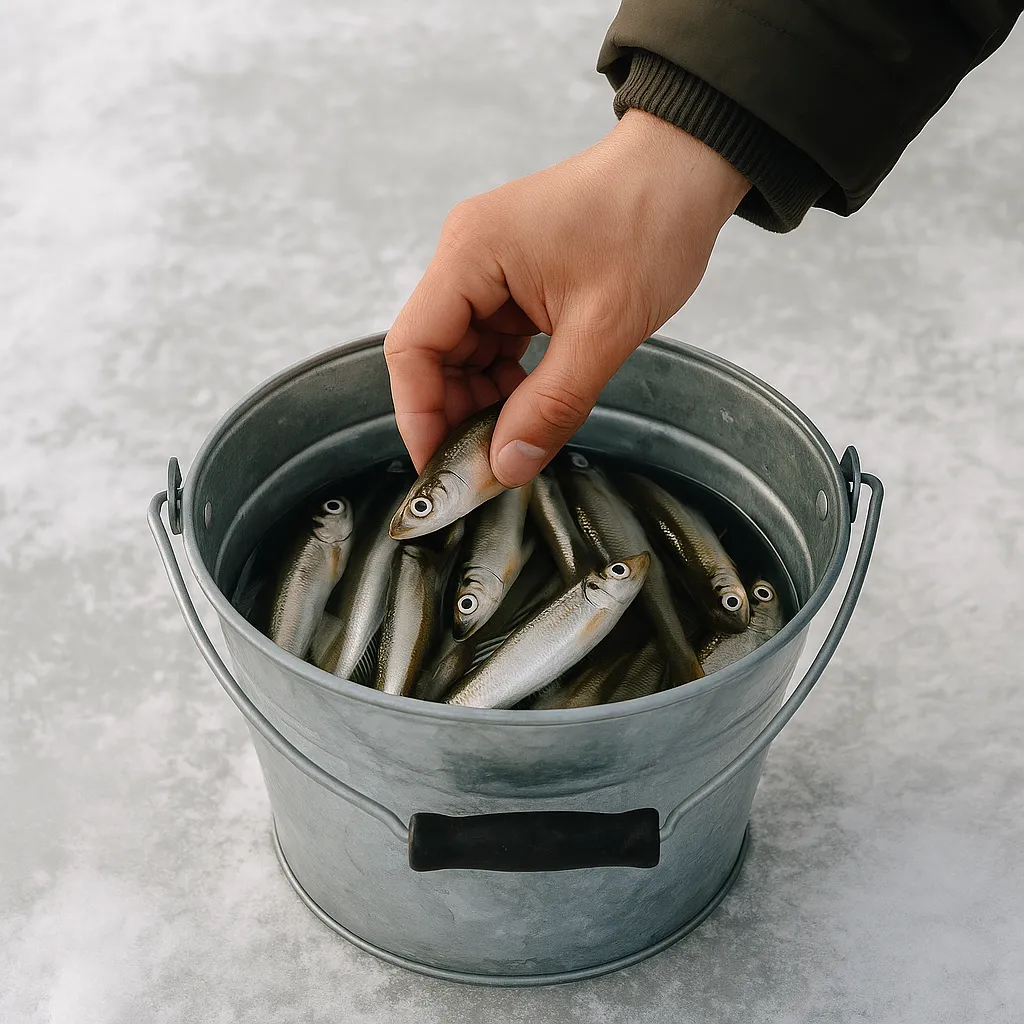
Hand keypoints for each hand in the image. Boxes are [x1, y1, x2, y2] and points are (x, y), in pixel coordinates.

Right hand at [384, 108, 750, 486]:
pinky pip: (492, 343)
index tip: (441, 469)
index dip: (419, 416)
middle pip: (433, 356)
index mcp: (471, 254)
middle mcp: (467, 257)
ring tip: (517, 440)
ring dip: (483, 403)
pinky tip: (531, 407)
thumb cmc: (649, 223)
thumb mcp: (604, 330)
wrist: (685, 171)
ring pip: (463, 355)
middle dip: (456, 416)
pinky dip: (506, 381)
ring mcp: (489, 269)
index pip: (412, 348)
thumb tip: (506, 466)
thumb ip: (551, 405)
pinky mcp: (513, 280)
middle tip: (487, 467)